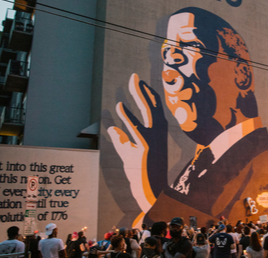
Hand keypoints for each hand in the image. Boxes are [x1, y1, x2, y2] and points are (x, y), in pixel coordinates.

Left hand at [107, 73, 168, 213]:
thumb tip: (110, 127)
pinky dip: (128, 116)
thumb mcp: (128, 153)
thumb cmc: (140, 172)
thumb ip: (120, 139)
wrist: (149, 190)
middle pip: (151, 106)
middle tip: (135, 76)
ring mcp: (152, 140)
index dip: (146, 94)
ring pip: (147, 113)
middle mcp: (157, 134)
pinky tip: (120, 106)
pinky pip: (135, 128)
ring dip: (139, 96)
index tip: (139, 82)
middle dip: (142, 90)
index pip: (153, 108)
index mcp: (156, 132)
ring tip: (132, 83)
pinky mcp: (144, 147)